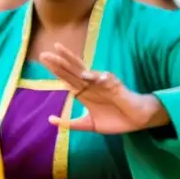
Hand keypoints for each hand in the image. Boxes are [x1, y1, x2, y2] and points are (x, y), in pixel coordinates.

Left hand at [39, 43, 169, 133]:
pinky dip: (95, 77)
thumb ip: (70, 123)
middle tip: (43, 55)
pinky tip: (85, 75)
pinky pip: (104, 80)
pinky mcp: (115, 87)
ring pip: (84, 70)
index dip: (56, 69)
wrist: (136, 122)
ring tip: (60, 54)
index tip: (43, 59)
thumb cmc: (115, 120)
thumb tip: (50, 120)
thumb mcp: (89, 124)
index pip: (67, 78)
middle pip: (71, 70)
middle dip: (58, 62)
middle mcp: (91, 85)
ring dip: (72, 62)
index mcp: (84, 93)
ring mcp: (102, 84)